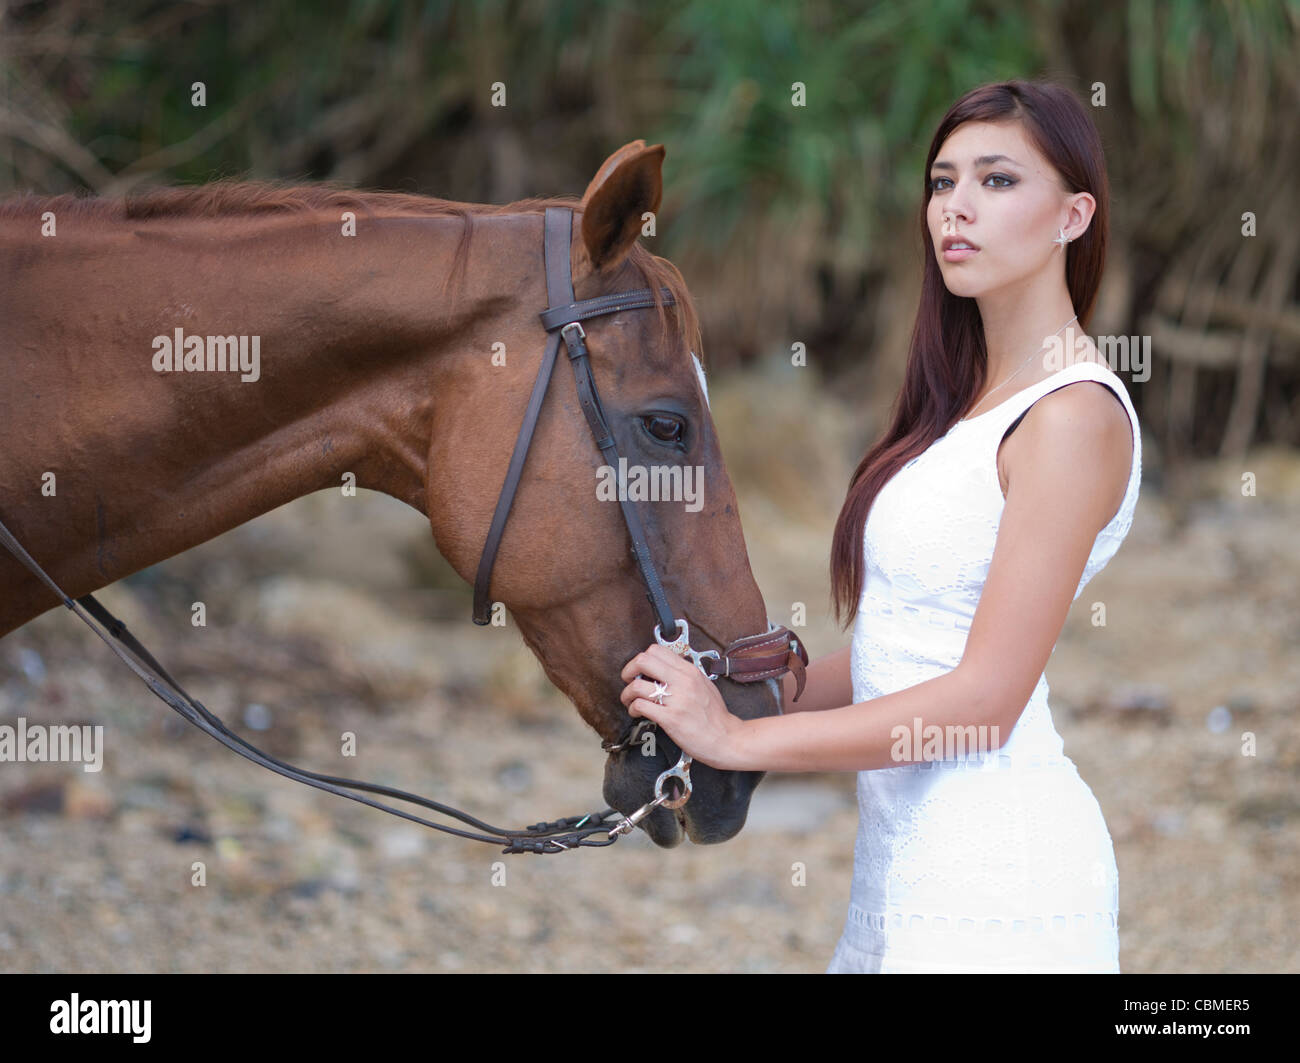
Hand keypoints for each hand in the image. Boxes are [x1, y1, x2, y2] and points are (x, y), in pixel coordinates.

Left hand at [619, 644, 744, 768]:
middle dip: (629, 671)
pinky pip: (641, 706)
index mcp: (689, 671)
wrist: (726, 738)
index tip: (640, 671)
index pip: (656, 650)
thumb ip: (685, 674)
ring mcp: (676, 700)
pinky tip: (637, 713)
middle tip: (629, 681)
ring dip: (627, 694)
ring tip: (630, 701)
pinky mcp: (671, 718)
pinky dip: (633, 709)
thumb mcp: (703, 684)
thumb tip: (665, 667)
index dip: (641, 659)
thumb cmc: (715, 715)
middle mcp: (683, 681)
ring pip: (637, 686)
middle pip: (643, 661)